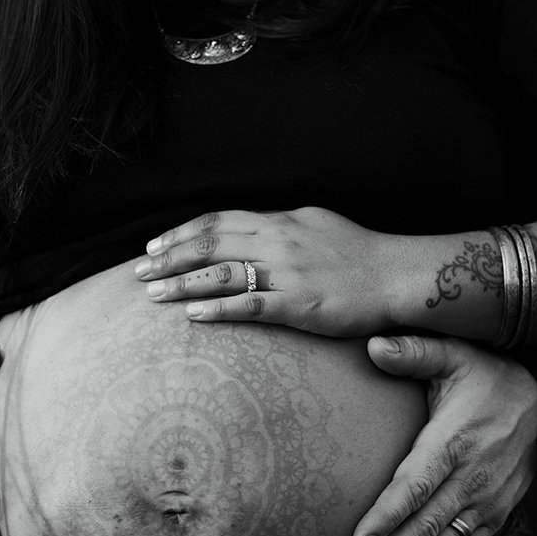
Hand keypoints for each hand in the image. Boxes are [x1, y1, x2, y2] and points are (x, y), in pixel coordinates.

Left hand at [134, 207, 399, 336]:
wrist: (397, 275)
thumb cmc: (360, 254)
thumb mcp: (316, 225)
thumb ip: (281, 227)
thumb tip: (250, 231)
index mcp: (281, 220)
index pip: (220, 221)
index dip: (183, 233)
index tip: (154, 246)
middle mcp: (279, 241)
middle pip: (211, 244)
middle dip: (170, 258)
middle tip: (139, 272)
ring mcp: (288, 273)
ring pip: (223, 274)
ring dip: (183, 284)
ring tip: (153, 295)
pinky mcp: (300, 305)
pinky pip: (250, 305)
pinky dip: (218, 309)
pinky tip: (192, 315)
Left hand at [350, 335, 536, 535]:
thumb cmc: (491, 374)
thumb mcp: (456, 354)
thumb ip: (414, 352)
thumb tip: (372, 344)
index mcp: (455, 441)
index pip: (416, 485)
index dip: (388, 515)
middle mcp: (473, 478)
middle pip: (427, 527)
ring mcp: (488, 502)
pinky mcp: (498, 515)